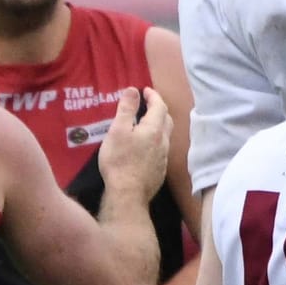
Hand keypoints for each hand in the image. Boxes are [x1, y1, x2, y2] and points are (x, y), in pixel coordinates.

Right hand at [96, 84, 171, 207]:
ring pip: (165, 136)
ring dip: (159, 126)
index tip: (145, 90)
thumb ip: (127, 109)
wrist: (128, 194)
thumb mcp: (118, 130)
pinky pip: (161, 150)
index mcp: (155, 129)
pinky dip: (156, 141)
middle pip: (167, 120)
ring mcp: (163, 158)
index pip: (159, 106)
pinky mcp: (160, 171)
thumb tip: (134, 90)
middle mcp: (164, 142)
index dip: (153, 96)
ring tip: (146, 124)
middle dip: (159, 109)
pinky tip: (146, 147)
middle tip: (149, 104)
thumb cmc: (120, 160)